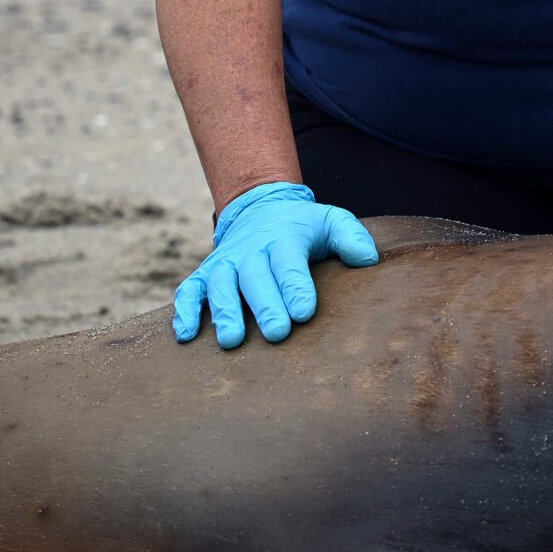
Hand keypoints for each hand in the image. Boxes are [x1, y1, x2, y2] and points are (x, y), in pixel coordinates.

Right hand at [173, 182, 378, 348]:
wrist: (261, 210)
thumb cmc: (304, 228)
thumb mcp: (331, 221)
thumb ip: (351, 238)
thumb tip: (368, 259)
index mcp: (284, 239)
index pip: (289, 263)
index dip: (296, 287)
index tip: (304, 312)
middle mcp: (251, 251)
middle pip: (254, 278)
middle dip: (265, 306)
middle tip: (276, 334)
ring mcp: (224, 263)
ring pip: (219, 286)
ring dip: (224, 312)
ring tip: (232, 342)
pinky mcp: (205, 275)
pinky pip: (189, 291)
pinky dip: (184, 311)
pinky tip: (186, 336)